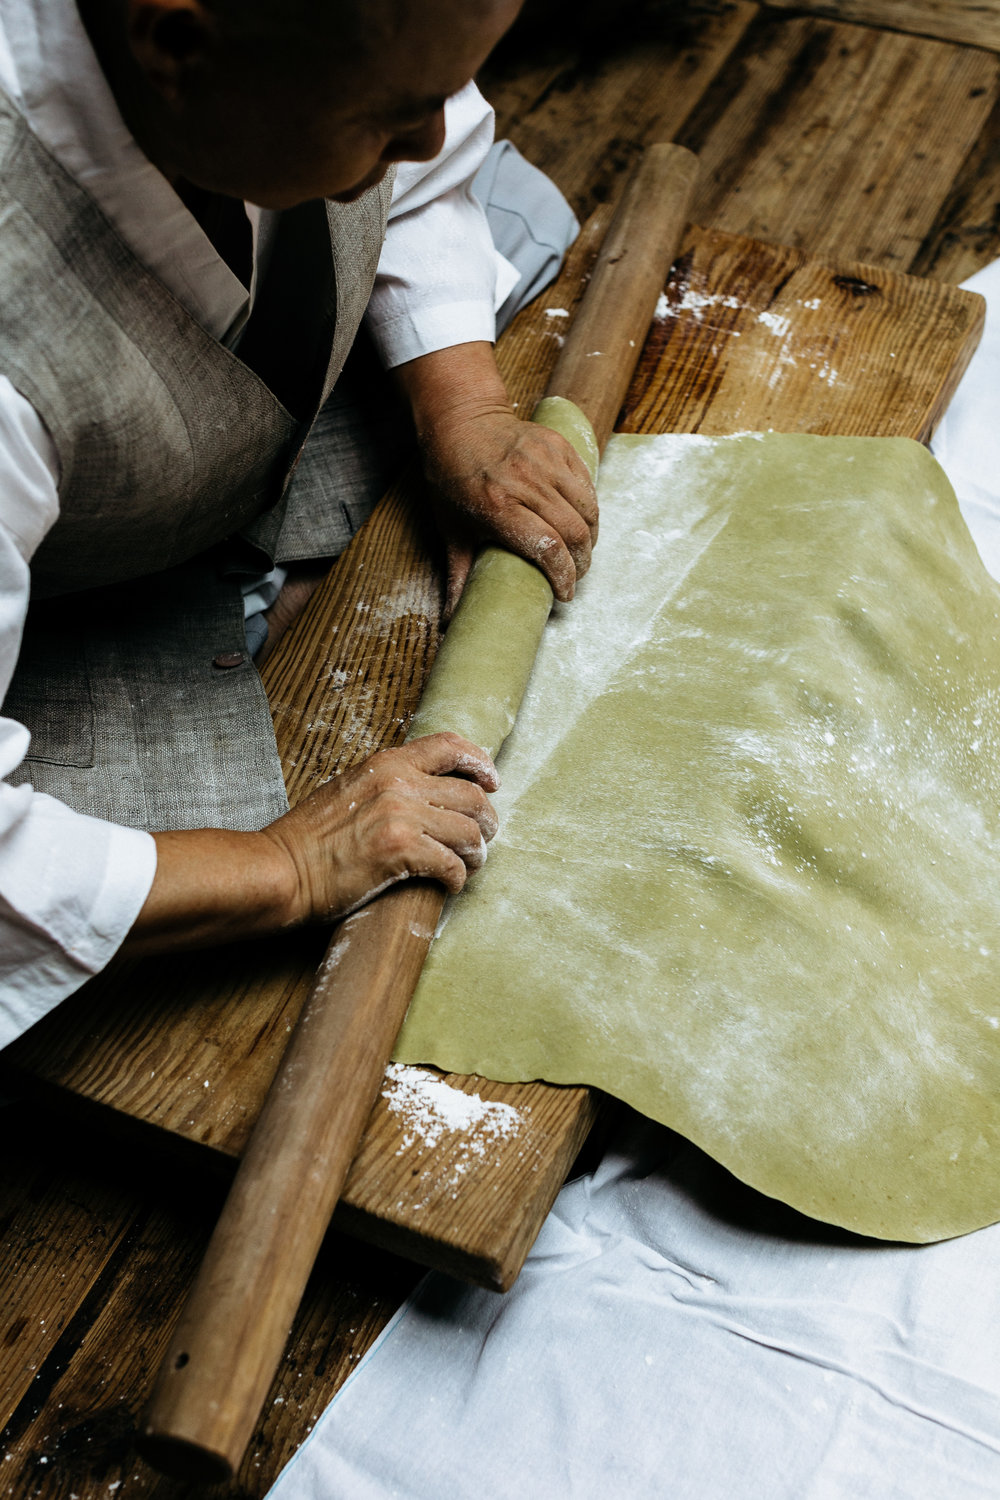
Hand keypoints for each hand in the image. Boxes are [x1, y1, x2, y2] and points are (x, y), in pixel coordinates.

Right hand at [130, 733, 498, 952]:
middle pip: (471, 795)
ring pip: (470, 832)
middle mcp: (398, 783)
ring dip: (477, 853)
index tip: (492, 781)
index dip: (480, 762)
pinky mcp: (400, 851)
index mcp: (385, 763)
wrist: (280, 870)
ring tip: (469, 865)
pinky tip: (449, 885)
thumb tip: (424, 793)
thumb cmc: (307, 839)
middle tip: (485, 837)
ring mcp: (400, 816)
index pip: (450, 746)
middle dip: (487, 820)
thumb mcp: (348, 789)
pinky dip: (458, 878)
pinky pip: (452, 864)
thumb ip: (386, 784)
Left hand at [395, 342, 598, 617]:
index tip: (564, 593)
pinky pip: (587, 484)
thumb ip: (457, 575)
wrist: (459, 420)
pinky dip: (589, 508)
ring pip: (588, 509)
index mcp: (497, 505)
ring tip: (581, 552)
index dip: (564, 576)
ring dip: (590, 537)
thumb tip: (449, 621)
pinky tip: (581, 521)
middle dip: (581, 562)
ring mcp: (544, 460)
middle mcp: (524, 481)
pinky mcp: (558, 445)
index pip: (547, 547)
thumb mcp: (451, 528)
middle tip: (574, 575)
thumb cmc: (451, 479)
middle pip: (574, 532)